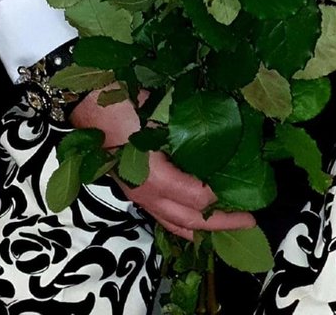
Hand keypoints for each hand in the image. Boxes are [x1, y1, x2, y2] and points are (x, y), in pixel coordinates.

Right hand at [71, 89, 254, 239]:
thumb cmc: (123, 105)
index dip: (221, 199)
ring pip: (173, 223)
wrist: (86, 104)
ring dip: (200, 230)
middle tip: (249, 223)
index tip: (246, 194)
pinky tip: (192, 222)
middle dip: (220, 224)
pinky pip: (160, 216)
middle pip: (189, 220)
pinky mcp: (133, 190)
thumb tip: (218, 137)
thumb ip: (186, 132)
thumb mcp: (158, 114)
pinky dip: (180, 224)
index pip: (197, 197)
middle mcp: (147, 193)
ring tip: (225, 231)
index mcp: (155, 176)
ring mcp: (138, 194)